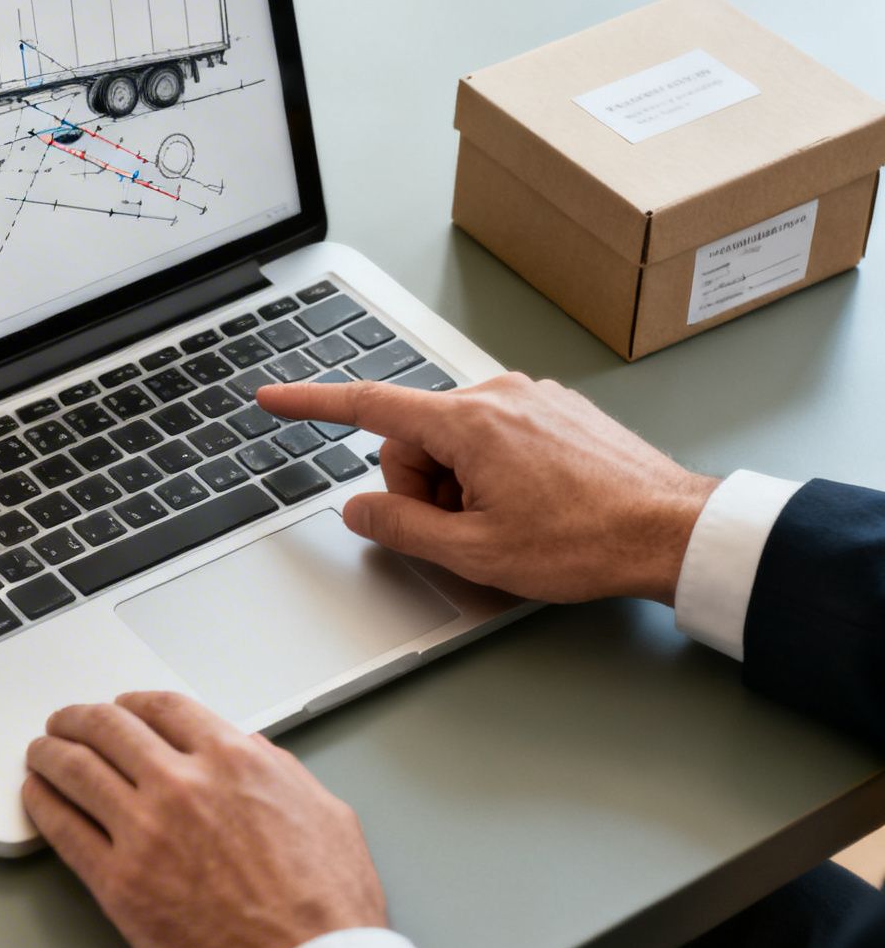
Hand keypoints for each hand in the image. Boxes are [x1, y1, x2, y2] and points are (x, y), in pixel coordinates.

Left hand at [23, 692, 385, 947]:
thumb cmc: (326, 908)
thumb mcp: (326, 813)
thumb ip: (280, 773)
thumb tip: (253, 751)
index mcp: (233, 761)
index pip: (163, 708)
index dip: (133, 703)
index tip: (121, 708)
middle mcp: (182, 785)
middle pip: (109, 728)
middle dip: (80, 719)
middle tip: (66, 722)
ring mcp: (144, 832)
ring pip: (76, 770)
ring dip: (50, 752)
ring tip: (40, 751)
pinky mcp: (118, 883)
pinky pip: (64, 830)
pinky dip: (42, 804)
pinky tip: (37, 796)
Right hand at [256, 373, 718, 603]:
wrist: (674, 531)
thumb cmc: (586, 541)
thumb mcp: (475, 553)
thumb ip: (401, 528)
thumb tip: (360, 511)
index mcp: (468, 422)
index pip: (366, 405)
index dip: (310, 404)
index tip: (272, 398)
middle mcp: (496, 394)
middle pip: (414, 438)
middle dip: (423, 488)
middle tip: (466, 533)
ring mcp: (531, 398)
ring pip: (455, 441)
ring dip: (462, 485)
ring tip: (510, 523)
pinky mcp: (556, 410)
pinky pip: (495, 437)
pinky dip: (493, 473)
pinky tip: (533, 506)